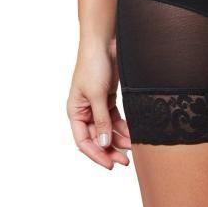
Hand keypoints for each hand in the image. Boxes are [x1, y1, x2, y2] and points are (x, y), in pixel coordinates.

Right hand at [67, 37, 130, 169]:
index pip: (83, 141)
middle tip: (125, 161)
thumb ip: (101, 121)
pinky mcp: (108, 98)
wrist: (104, 42)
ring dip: (119, 139)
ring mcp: (97, 105)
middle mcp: (85, 111)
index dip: (96, 154)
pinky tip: (132, 134)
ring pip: (108, 130)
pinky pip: (115, 118)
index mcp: (75, 112)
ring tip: (132, 148)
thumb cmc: (94, 65)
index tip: (110, 164)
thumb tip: (103, 145)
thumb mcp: (97, 95)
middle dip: (110, 150)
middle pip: (97, 138)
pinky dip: (123, 127)